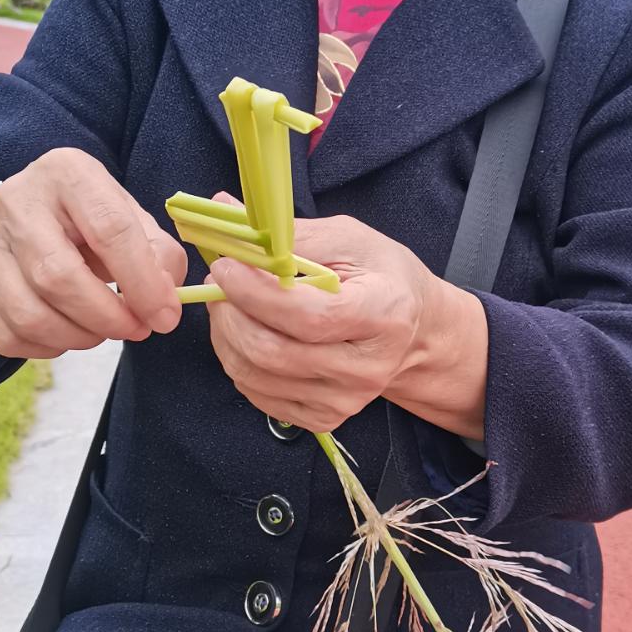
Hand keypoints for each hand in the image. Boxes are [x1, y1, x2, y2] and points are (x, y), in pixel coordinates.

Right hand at [0, 148, 187, 357]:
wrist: (11, 216)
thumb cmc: (81, 220)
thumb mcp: (126, 217)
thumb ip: (158, 253)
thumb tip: (167, 300)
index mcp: (66, 173)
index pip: (110, 229)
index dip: (143, 282)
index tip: (165, 316)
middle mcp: (15, 200)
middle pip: (59, 278)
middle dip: (107, 318)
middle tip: (135, 330)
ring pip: (29, 314)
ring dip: (79, 337)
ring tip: (102, 332)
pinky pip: (5, 335)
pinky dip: (46, 348)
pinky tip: (66, 334)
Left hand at [204, 202, 433, 433]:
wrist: (413, 330)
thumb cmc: (381, 278)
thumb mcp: (349, 239)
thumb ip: (289, 234)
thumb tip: (226, 212)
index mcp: (383, 315)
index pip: (307, 316)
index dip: (255, 294)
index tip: (225, 267)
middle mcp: (368, 368)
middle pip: (274, 352)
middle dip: (230, 314)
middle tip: (218, 285)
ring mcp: (346, 400)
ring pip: (256, 376)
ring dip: (227, 337)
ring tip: (230, 306)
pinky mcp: (325, 418)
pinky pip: (258, 395)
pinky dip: (239, 362)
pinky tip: (248, 335)